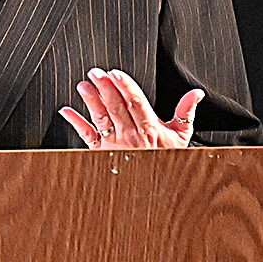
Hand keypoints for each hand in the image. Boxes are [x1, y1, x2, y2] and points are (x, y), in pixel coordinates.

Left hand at [58, 68, 201, 149]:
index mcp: (150, 129)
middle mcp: (131, 136)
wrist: (156, 188)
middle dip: (106, 88)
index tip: (116, 74)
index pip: (136, 103)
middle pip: (116, 108)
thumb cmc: (166, 158)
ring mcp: (114, 144)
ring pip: (101, 120)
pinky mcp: (101, 152)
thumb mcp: (181, 135)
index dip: (126, 87)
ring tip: (83, 86)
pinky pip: (87, 136)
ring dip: (91, 102)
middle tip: (96, 73)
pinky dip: (76, 123)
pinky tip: (66, 111)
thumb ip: (186, 111)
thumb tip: (196, 93)